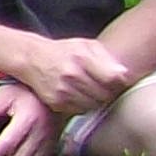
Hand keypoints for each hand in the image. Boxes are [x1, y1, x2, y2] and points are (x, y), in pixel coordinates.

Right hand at [16, 33, 137, 119]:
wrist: (31, 59)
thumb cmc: (64, 51)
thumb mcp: (86, 45)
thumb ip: (107, 58)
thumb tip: (124, 74)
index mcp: (82, 58)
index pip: (114, 79)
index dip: (121, 82)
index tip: (119, 81)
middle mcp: (72, 76)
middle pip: (106, 94)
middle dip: (110, 92)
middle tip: (106, 87)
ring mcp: (63, 91)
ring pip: (95, 105)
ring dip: (98, 100)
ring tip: (93, 90)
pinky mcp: (56, 103)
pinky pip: (81, 110)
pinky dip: (84, 105)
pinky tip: (80, 95)